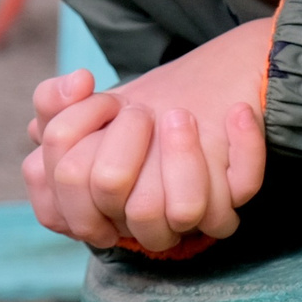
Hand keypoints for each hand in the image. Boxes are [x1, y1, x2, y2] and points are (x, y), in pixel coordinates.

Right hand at [21, 17, 274, 249]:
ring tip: (185, 114)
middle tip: (147, 111)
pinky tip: (238, 114)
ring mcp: (183, 219)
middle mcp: (135, 220)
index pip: (71, 181)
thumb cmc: (128, 117)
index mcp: (88, 202)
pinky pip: (244, 189)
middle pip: (129, 203)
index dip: (86, 138)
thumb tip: (79, 81)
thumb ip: (55, 101)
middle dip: (133, 146)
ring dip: (186, 157)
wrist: (202, 99)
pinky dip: (246, 150)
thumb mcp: (81, 108)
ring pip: (186, 211)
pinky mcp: (231, 204)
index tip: (110, 100)